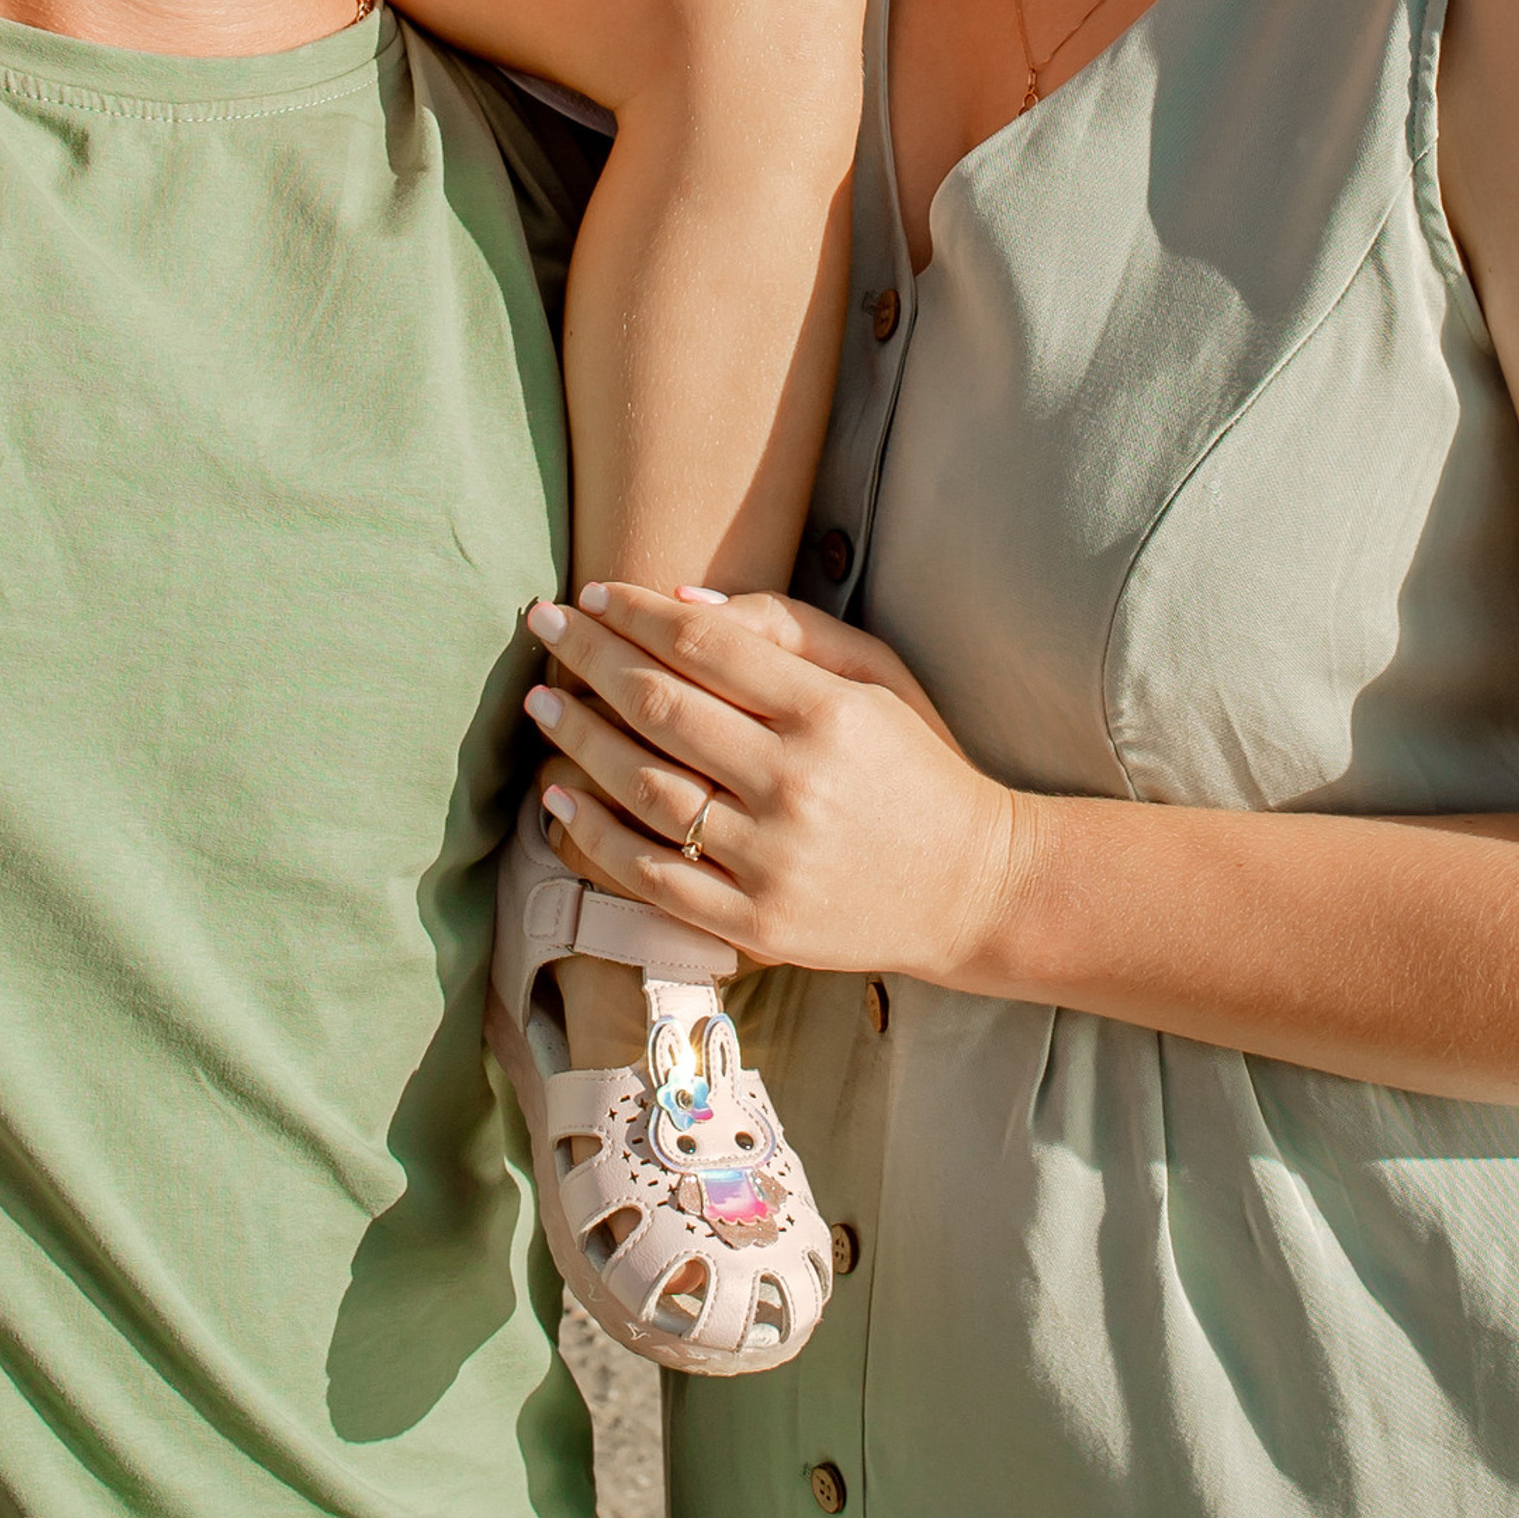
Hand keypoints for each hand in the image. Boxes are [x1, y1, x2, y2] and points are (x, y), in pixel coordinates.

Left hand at [524, 582, 1022, 989]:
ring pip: (644, 789)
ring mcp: (771, 860)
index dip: (638, 614)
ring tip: (542, 702)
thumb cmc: (921, 762)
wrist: (977, 886)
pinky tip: (558, 797)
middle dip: (589, 657)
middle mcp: (795, 784)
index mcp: (829, 713)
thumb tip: (683, 603)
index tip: (594, 593)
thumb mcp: (878, 674)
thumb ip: (788, 628)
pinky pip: (652, 876)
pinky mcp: (756, 923)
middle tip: (543, 624)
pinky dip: (594, 835)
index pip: (706, 647)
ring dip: (579, 739)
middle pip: (660, 707)